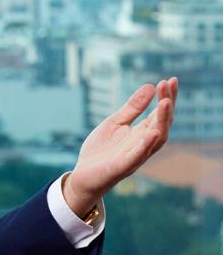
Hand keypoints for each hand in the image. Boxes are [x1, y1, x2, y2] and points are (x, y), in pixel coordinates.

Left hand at [64, 77, 177, 216]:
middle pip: (162, 123)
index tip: (171, 80)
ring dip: (162, 121)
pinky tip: (154, 132)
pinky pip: (139, 156)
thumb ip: (131, 108)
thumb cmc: (101, 150)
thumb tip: (150, 86)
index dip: (167, 97)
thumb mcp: (114, 123)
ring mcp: (135, 156)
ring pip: (156, 139)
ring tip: (165, 102)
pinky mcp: (123, 167)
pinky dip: (147, 144)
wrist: (83, 175)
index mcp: (142, 133)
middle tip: (168, 84)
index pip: (159, 114)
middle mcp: (143, 144)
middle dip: (167, 105)